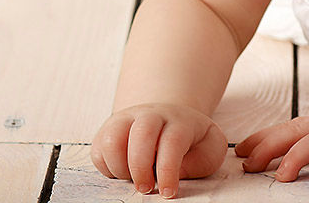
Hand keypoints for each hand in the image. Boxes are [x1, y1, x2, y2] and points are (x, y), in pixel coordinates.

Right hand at [91, 102, 226, 197]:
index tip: (169, 193)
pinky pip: (99, 151)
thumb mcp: (209, 149)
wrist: (169, 119)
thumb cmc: (191, 141)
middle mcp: (151, 115)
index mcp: (179, 120)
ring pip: (113, 140)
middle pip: (141, 133)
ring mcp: (126, 120)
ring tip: (133, 179)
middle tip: (146, 189)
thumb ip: (202, 161)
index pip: (173, 141)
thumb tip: (178, 172)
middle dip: (141, 167)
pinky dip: (108, 168)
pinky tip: (125, 171)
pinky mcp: (107, 130)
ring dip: (121, 168)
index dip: (168, 170)